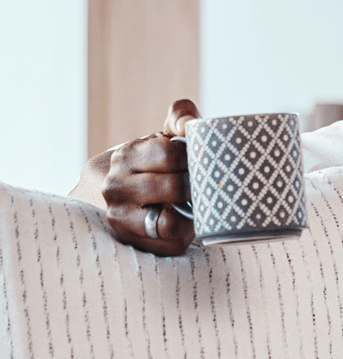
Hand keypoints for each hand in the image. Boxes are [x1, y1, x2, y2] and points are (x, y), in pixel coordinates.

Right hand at [99, 99, 199, 256]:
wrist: (131, 201)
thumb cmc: (160, 167)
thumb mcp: (167, 139)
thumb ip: (180, 119)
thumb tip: (189, 124)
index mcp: (128, 155)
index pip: (169, 153)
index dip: (194, 158)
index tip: (205, 162)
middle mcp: (116, 185)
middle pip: (174, 187)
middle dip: (198, 187)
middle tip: (210, 186)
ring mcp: (120, 215)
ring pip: (170, 220)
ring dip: (192, 213)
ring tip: (198, 204)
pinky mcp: (132, 239)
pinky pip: (170, 238)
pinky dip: (185, 232)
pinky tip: (187, 221)